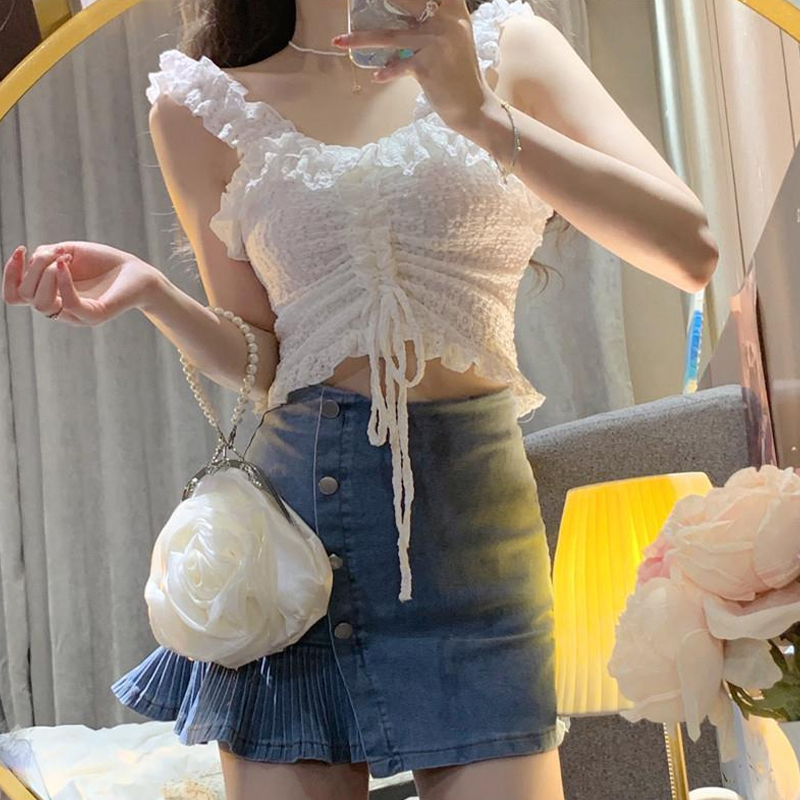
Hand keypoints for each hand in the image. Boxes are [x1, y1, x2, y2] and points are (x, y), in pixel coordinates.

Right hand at [2, 241, 161, 325]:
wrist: (137, 271)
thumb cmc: (103, 262)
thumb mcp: (67, 252)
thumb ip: (44, 256)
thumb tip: (30, 261)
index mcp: (51, 295)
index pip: (15, 295)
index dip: (10, 274)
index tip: (20, 250)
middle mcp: (61, 309)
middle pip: (26, 296)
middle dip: (34, 269)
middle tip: (58, 253)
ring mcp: (77, 315)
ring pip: (42, 304)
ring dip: (46, 275)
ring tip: (65, 258)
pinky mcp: (94, 315)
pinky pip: (69, 304)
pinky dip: (62, 280)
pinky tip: (66, 263)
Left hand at [332, 0, 492, 131]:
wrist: (472, 106)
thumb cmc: (457, 75)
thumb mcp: (451, 40)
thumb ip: (430, 23)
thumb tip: (396, 16)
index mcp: (454, 10)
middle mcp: (447, 21)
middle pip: (405, 1)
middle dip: (379, 1)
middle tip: (354, 2)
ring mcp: (436, 42)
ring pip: (389, 36)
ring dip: (360, 39)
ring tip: (339, 41)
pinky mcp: (426, 66)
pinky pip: (397, 66)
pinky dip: (386, 72)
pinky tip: (377, 76)